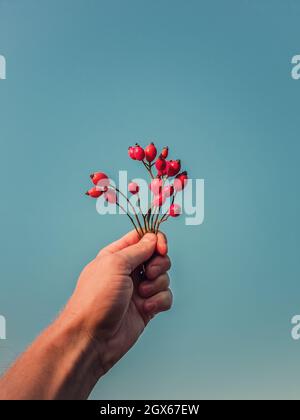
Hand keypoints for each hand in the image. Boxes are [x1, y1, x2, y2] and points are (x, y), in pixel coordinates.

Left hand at [64, 231, 172, 374]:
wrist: (92, 337)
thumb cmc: (95, 300)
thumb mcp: (115, 264)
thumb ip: (138, 249)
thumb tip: (153, 238)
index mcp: (117, 255)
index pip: (142, 237)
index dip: (156, 240)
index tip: (161, 249)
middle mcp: (128, 271)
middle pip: (157, 257)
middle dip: (159, 265)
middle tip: (148, 273)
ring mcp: (138, 290)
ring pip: (163, 277)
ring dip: (157, 285)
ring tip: (141, 295)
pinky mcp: (146, 307)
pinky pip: (165, 297)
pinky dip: (159, 301)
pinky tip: (146, 308)